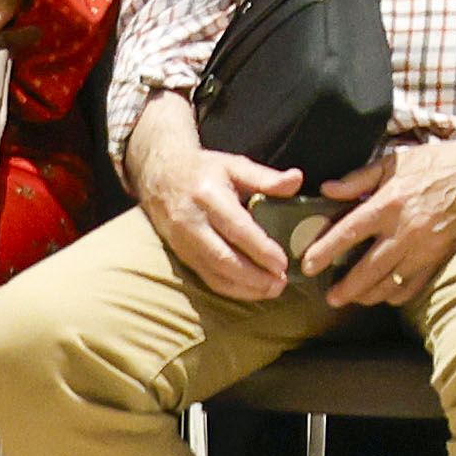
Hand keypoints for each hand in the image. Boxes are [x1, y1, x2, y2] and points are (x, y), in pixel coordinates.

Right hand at [135, 114, 299, 300]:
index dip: (260, 249)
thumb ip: (265, 176)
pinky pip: (205, 277)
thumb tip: (296, 180)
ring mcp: (182, 241)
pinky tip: (250, 291)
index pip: (236, 229)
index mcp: (208, 196)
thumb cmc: (204, 170)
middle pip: (223, 258)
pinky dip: (229, 289)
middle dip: (254, 276)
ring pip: (213, 273)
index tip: (282, 263)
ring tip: (272, 290)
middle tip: (281, 283)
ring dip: (244, 287)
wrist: (159, 175)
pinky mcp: (180, 254)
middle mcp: (191, 222)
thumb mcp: (234, 164)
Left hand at [301, 138, 455, 311]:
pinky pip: (414, 287)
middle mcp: (404, 230)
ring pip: (390, 284)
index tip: (308, 265)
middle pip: (367, 270)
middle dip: (345, 288)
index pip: (348, 233)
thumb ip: (358, 177)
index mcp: (388, 203)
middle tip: (331, 298)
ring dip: (368, 295)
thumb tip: (327, 189)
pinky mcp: (440, 257)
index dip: (325, 251)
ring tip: (355, 298)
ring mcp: (424, 248)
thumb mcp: (394, 161)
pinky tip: (386, 294)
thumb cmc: (436, 163)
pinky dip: (397, 295)